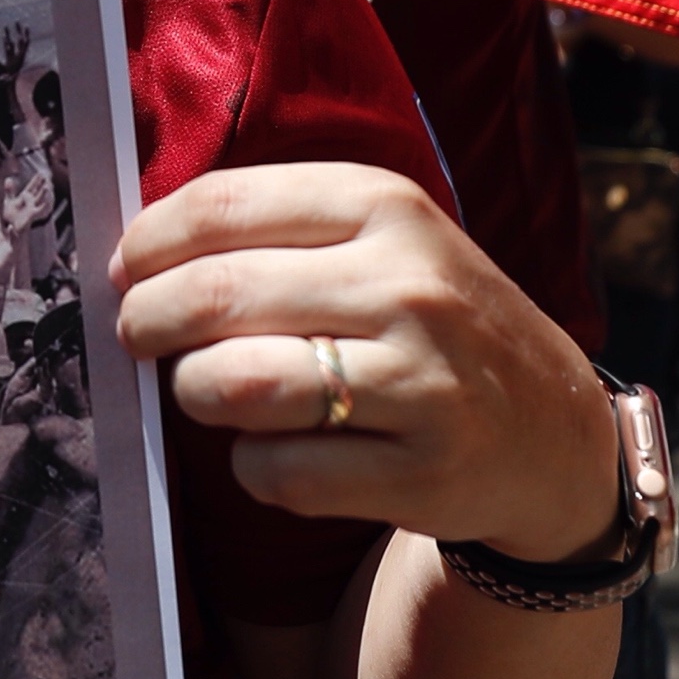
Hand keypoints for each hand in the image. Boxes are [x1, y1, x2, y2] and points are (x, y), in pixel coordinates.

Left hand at [109, 163, 617, 565]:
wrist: (553, 430)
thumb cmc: (432, 323)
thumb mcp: (383, 240)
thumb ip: (278, 231)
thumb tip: (135, 251)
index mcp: (386, 205)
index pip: (224, 205)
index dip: (149, 242)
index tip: (125, 270)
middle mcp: (408, 285)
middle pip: (215, 295)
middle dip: (147, 321)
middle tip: (137, 337)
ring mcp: (420, 381)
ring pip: (235, 386)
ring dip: (194, 394)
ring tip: (205, 391)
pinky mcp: (421, 472)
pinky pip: (279, 473)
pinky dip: (252, 469)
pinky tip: (276, 454)